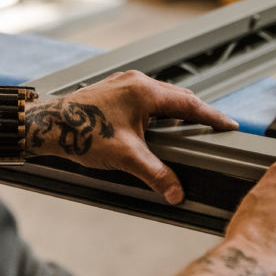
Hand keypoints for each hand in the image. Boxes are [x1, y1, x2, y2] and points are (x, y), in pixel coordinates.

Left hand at [24, 71, 237, 203]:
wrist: (46, 125)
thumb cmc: (81, 134)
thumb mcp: (126, 158)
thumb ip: (156, 174)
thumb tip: (176, 192)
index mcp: (146, 92)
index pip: (190, 105)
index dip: (213, 117)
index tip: (229, 125)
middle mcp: (137, 82)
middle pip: (179, 97)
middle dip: (199, 113)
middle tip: (215, 128)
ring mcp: (124, 84)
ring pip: (163, 96)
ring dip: (178, 111)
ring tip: (190, 127)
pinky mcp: (114, 90)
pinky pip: (147, 97)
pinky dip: (161, 109)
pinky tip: (159, 124)